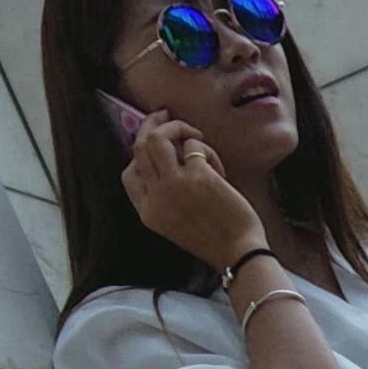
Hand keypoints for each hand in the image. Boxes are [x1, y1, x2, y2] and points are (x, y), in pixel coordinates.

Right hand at [121, 116, 262, 275]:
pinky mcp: (198, 176)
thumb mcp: (176, 223)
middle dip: (153, 124)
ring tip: (195, 133)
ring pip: (158, 137)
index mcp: (148, 212)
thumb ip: (165, 196)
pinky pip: (195, 145)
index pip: (128, 174)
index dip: (140, 153)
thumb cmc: (214, 239)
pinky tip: (220, 170)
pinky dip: (207, 150)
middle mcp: (155, 196)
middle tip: (166, 115)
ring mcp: (174, 185)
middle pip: (140, 147)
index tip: (154, 143)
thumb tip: (168, 157)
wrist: (239, 254)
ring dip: (176, 127)